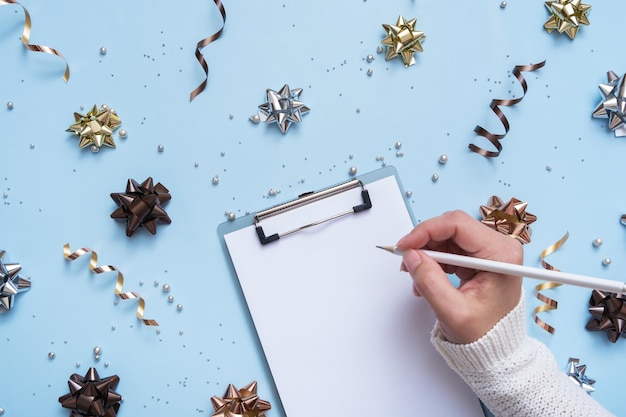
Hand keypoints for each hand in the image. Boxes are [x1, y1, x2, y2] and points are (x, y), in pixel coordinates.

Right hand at [396, 210, 522, 343]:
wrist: (495, 349)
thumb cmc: (485, 334)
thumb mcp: (452, 312)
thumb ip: (430, 282)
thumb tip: (411, 256)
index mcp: (501, 255)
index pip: (458, 224)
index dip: (426, 230)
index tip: (405, 245)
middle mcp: (499, 247)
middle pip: (452, 227)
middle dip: (424, 242)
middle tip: (406, 259)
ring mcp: (490, 250)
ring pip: (448, 235)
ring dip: (427, 252)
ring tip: (417, 276)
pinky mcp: (480, 256)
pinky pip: (450, 246)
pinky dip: (434, 259)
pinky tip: (428, 276)